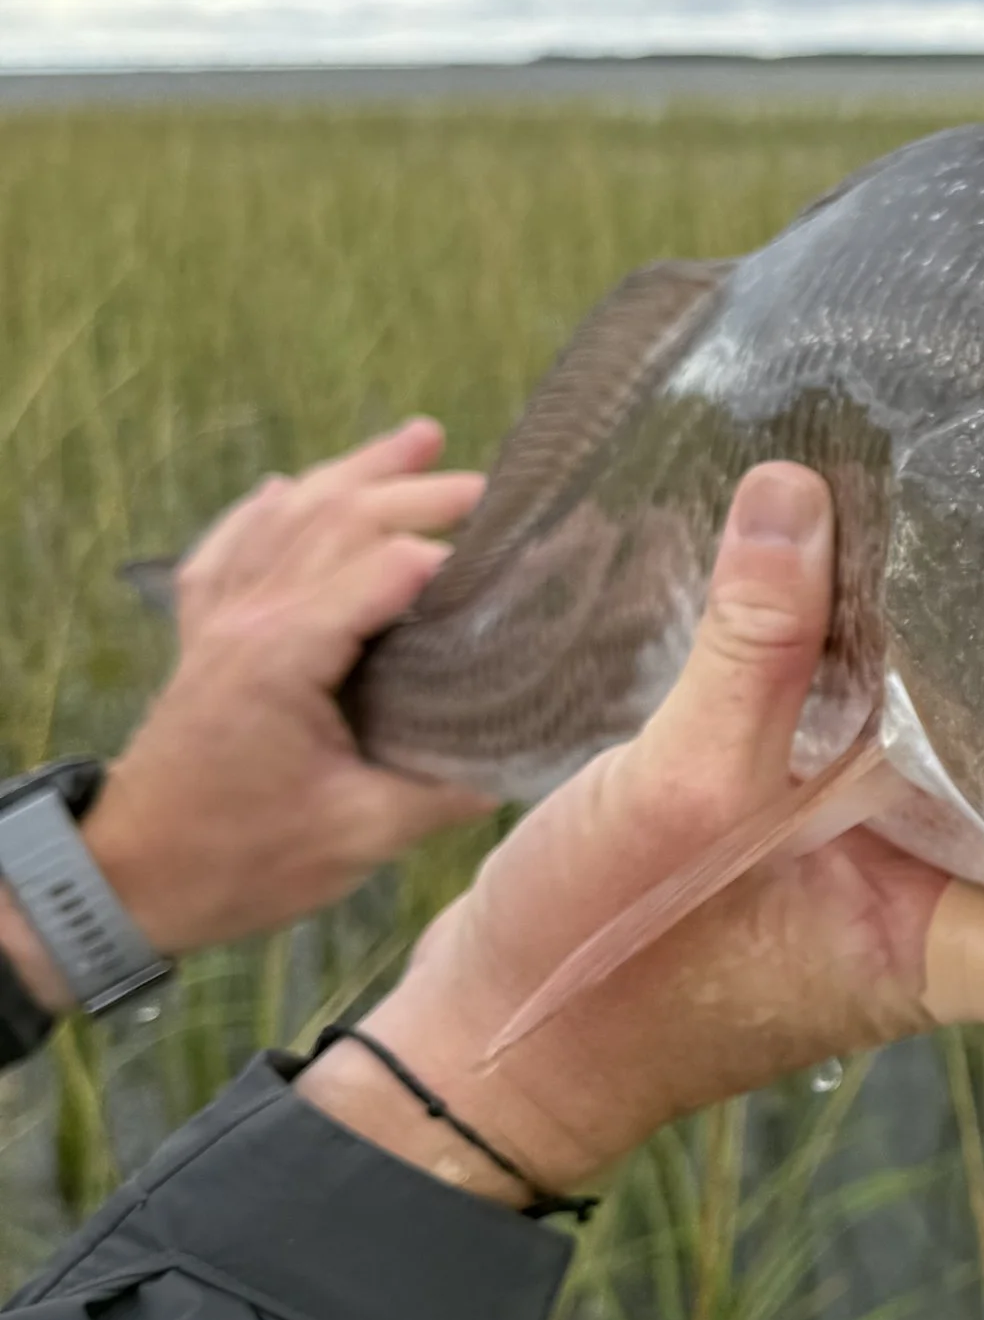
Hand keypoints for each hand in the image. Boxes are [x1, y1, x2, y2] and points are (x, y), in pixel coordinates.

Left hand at [0, 423, 491, 1011]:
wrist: (128, 881)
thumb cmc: (239, 862)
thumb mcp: (358, 836)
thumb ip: (443, 790)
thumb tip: (519, 759)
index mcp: (287, 653)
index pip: (388, 568)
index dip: (456, 558)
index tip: (519, 561)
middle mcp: (248, 617)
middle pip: (341, 517)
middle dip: (420, 491)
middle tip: (491, 487)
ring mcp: (215, 622)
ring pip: (286, 515)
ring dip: (353, 472)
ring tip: (416, 438)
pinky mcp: (196, 640)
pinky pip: (227, 550)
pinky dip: (260, 511)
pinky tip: (280, 489)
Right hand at [303, 464, 983, 1204]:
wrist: (492, 1033)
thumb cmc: (595, 957)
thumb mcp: (671, 796)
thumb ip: (750, 652)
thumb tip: (800, 493)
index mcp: (939, 946)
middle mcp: (939, 914)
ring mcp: (889, 875)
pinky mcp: (830, 832)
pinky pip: (921, 755)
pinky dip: (941, 683)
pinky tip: (949, 583)